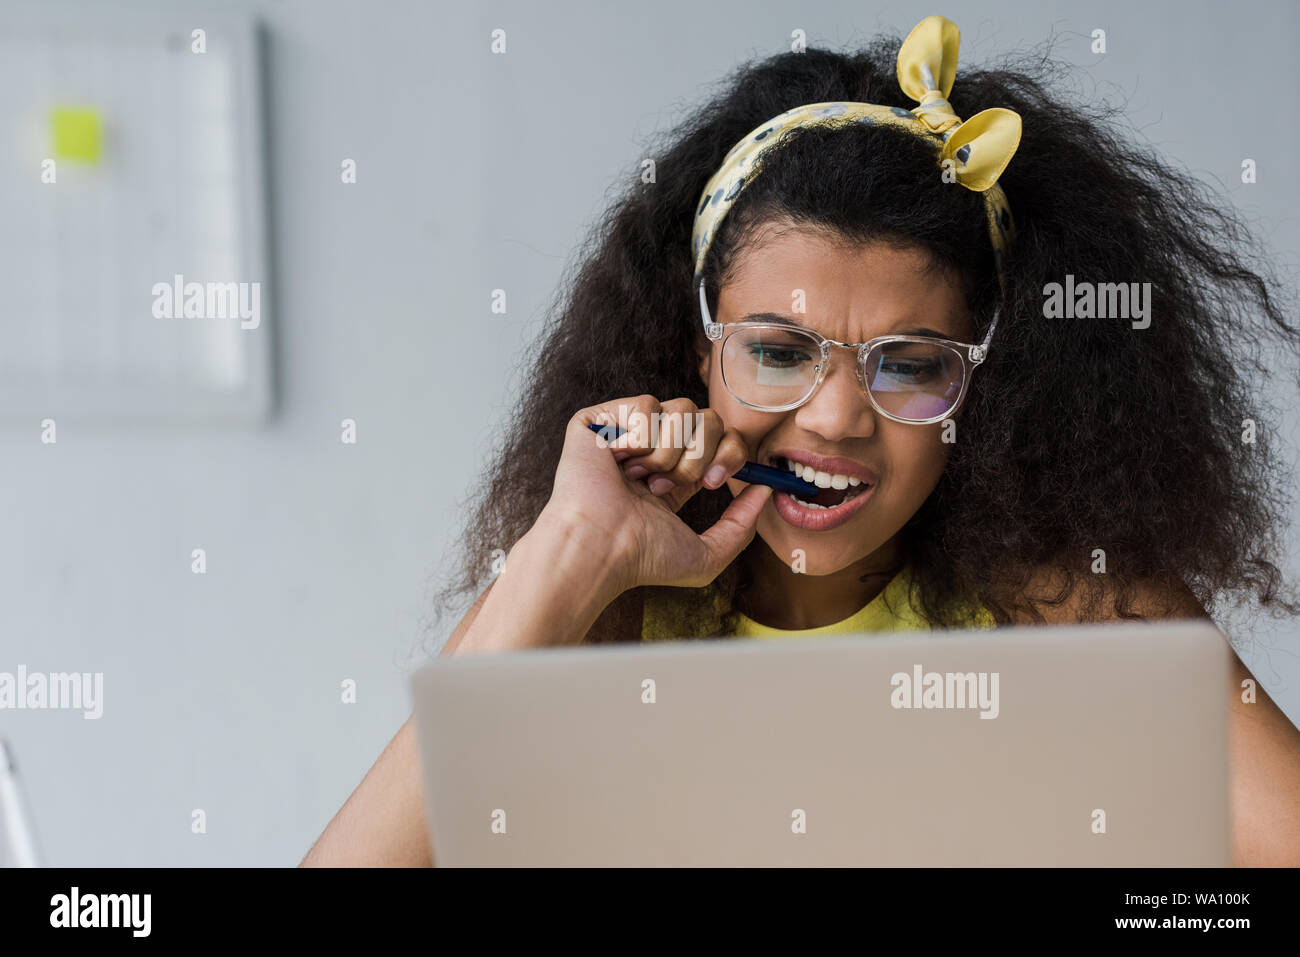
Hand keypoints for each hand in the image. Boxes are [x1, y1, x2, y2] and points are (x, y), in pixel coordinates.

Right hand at [540, 394, 771, 591]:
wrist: (602, 546)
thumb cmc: (643, 558)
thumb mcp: (706, 556)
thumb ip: (741, 525)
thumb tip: (765, 489)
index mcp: (676, 474)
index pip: (723, 439)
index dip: (729, 454)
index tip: (713, 483)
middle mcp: (653, 449)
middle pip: (708, 417)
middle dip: (699, 455)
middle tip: (669, 484)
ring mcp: (627, 432)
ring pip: (681, 408)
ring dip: (667, 452)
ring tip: (640, 477)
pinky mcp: (599, 418)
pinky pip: (646, 403)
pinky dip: (639, 437)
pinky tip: (618, 461)